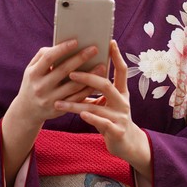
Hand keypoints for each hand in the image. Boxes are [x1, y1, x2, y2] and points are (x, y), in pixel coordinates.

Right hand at [9, 39, 100, 128]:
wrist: (27, 111)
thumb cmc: (33, 83)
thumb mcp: (31, 69)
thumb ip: (43, 56)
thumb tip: (61, 46)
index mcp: (33, 74)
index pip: (49, 58)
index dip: (62, 49)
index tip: (76, 41)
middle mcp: (41, 87)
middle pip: (64, 71)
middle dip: (80, 58)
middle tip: (94, 49)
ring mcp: (50, 99)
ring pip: (73, 86)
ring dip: (89, 76)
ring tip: (102, 66)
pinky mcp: (59, 109)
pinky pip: (77, 99)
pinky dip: (88, 90)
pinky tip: (97, 82)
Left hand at [54, 40, 151, 178]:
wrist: (127, 144)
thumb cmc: (112, 118)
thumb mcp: (108, 103)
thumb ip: (97, 90)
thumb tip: (79, 69)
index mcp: (121, 92)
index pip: (121, 70)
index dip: (116, 56)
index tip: (109, 41)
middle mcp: (123, 102)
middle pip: (107, 85)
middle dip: (88, 77)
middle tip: (71, 73)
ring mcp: (120, 117)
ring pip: (98, 106)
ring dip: (76, 104)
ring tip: (59, 102)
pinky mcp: (117, 131)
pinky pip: (102, 122)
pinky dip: (90, 117)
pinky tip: (80, 114)